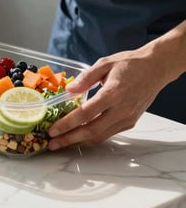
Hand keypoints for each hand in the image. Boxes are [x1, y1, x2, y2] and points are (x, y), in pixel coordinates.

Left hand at [47, 48, 167, 149]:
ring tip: (62, 143)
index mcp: (113, 93)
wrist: (156, 68)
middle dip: (69, 139)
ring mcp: (127, 118)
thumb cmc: (130, 63)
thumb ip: (85, 77)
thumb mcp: (105, 63)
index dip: (67, 124)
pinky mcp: (130, 122)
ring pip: (100, 136)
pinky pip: (108, 133)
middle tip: (52, 144)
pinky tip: (79, 136)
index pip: (85, 114)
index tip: (52, 130)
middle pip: (91, 131)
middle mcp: (121, 110)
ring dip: (79, 142)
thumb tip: (68, 90)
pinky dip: (92, 137)